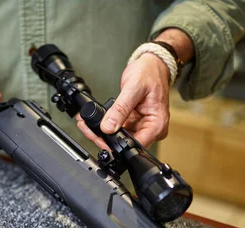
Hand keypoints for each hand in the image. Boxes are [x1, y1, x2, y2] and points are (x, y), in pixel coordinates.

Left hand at [77, 29, 193, 148]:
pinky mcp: (134, 122)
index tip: (101, 138)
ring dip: (103, 133)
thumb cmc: (150, 73)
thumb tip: (108, 127)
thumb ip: (120, 109)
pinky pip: (118, 128)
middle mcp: (151, 128)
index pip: (136, 144)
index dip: (117, 145)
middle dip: (105, 139)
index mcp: (157, 124)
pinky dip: (106, 125)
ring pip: (119, 137)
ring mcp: (142, 125)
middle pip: (126, 143)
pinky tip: (94, 121)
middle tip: (89, 130)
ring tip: (87, 125)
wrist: (152, 64)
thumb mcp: (133, 89)